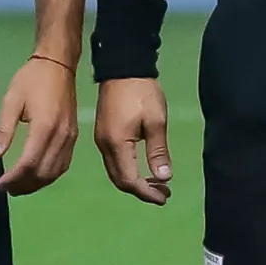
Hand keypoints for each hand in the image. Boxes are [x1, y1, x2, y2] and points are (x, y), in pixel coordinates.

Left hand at [0, 53, 77, 195]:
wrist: (58, 64)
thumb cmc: (32, 79)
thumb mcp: (12, 100)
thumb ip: (3, 129)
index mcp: (44, 128)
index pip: (29, 164)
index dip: (13, 178)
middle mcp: (60, 137)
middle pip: (43, 173)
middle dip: (23, 185)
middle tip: (6, 188)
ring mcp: (70, 138)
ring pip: (55, 172)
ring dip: (37, 184)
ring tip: (19, 186)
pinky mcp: (73, 137)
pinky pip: (63, 164)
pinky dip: (50, 175)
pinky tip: (37, 176)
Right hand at [94, 74, 175, 203]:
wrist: (122, 67)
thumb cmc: (142, 91)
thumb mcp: (156, 121)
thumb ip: (158, 151)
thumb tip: (164, 178)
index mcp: (117, 144)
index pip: (130, 180)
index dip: (147, 193)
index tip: (164, 197)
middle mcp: (104, 146)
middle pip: (120, 180)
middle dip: (141, 191)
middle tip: (164, 193)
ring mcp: (101, 139)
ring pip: (115, 172)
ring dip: (134, 181)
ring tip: (157, 183)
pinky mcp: (103, 133)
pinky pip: (113, 161)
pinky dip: (127, 170)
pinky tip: (141, 167)